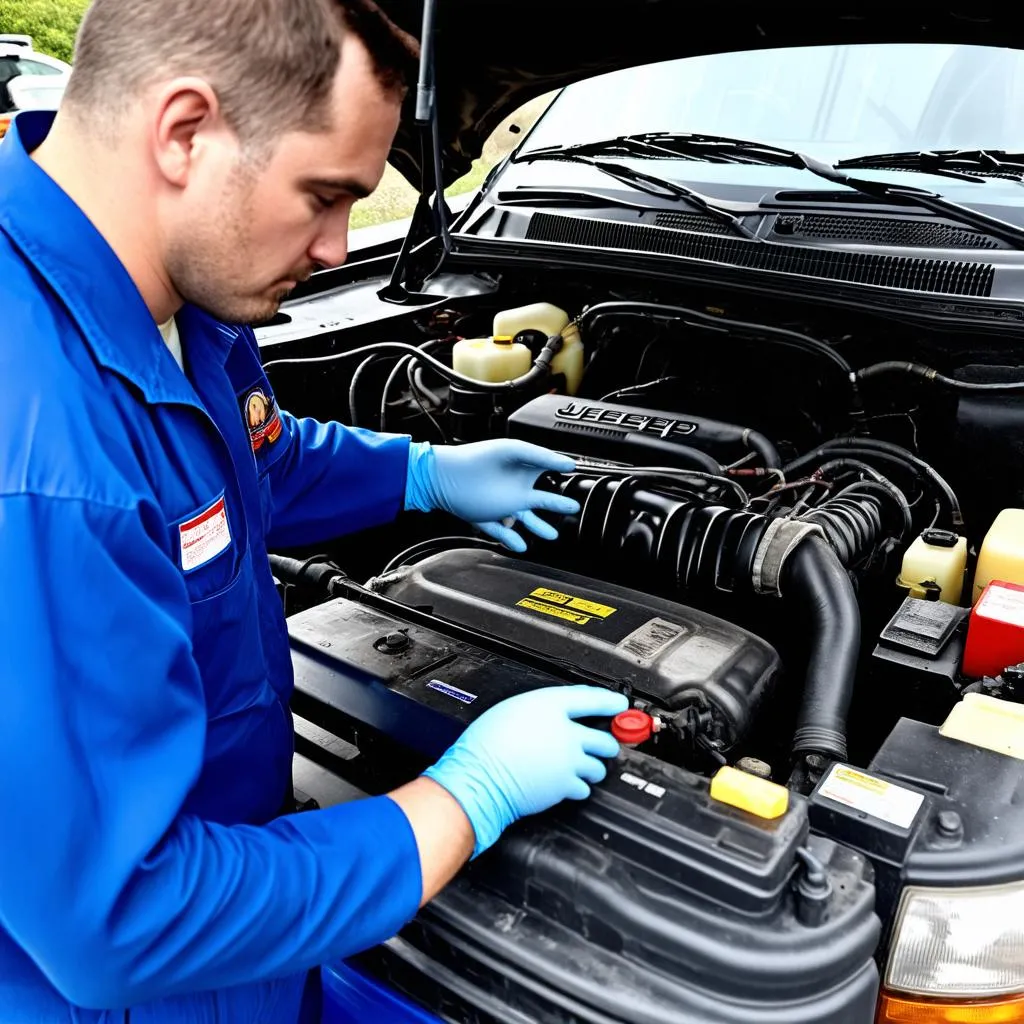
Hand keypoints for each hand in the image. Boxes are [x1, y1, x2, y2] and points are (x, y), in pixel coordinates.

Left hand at [404, 439, 580, 551]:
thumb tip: (570, 464)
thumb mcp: (515, 452)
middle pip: (540, 501)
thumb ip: (543, 458)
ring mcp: (499, 504)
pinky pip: (501, 531)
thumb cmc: (476, 459)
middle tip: (572, 508)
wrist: (443, 477)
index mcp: (522, 469)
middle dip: (556, 507)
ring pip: (523, 519)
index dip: (560, 473)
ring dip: (538, 528)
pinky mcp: (484, 518)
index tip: (576, 477)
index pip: (546, 471)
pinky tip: (521, 546)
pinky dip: (510, 539)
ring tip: (552, 536)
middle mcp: (513, 488)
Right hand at [422, 685, 628, 856]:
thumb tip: (553, 717)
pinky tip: (568, 783)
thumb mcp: (511, 710)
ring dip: (594, 767)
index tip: (619, 704)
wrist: (480, 778)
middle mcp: (566, 733)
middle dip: (607, 742)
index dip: (609, 701)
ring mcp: (569, 762)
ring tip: (583, 767)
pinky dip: (579, 786)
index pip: (590, 698)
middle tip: (604, 744)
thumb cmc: (486, 745)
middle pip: (604, 738)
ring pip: (599, 766)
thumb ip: (540, 711)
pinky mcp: (566, 786)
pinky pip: (585, 788)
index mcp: (549, 707)